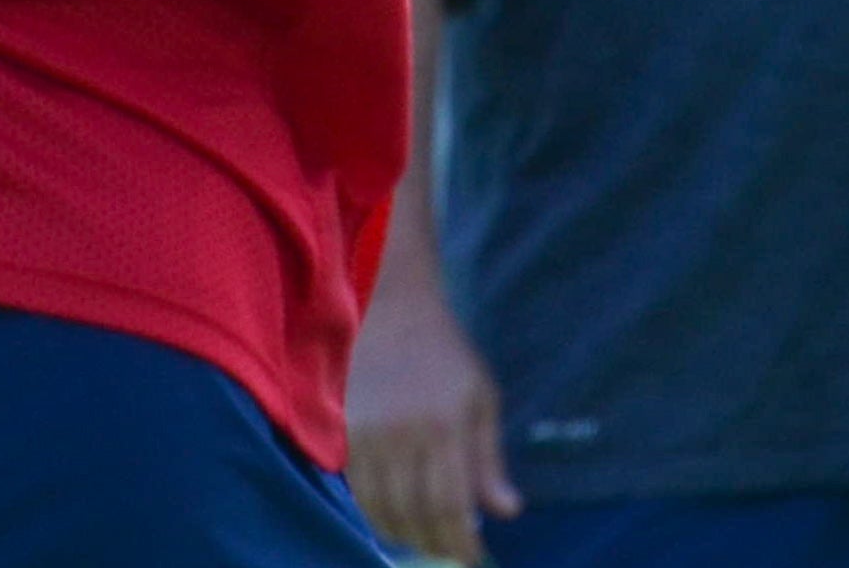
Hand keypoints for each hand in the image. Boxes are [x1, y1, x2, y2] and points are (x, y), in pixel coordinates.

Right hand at [345, 277, 518, 563]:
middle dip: (432, 543)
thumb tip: (507, 512)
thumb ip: (489, 459)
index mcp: (443, 425)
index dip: (459, 541)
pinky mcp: (341, 428)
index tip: (470, 557)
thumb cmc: (443, 353)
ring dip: (401, 532)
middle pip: (412, 513)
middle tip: (446, 551)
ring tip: (420, 537)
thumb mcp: (481, 398)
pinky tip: (391, 514)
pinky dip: (374, 511)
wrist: (389, 306)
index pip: (449, 505)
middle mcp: (401, 433)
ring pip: (379, 506)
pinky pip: (356, 487)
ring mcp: (366, 432)